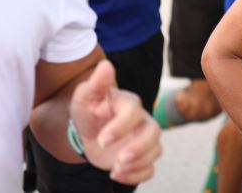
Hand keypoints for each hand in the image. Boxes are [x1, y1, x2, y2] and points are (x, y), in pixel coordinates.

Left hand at [70, 60, 161, 183]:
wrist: (88, 130)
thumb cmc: (89, 110)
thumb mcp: (86, 97)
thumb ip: (96, 83)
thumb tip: (105, 65)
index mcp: (129, 105)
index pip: (134, 113)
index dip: (120, 127)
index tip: (102, 140)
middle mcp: (141, 121)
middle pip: (154, 133)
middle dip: (139, 149)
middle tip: (119, 160)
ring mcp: (143, 139)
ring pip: (155, 151)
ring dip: (137, 164)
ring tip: (115, 169)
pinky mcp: (142, 157)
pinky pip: (150, 169)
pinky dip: (137, 176)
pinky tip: (116, 175)